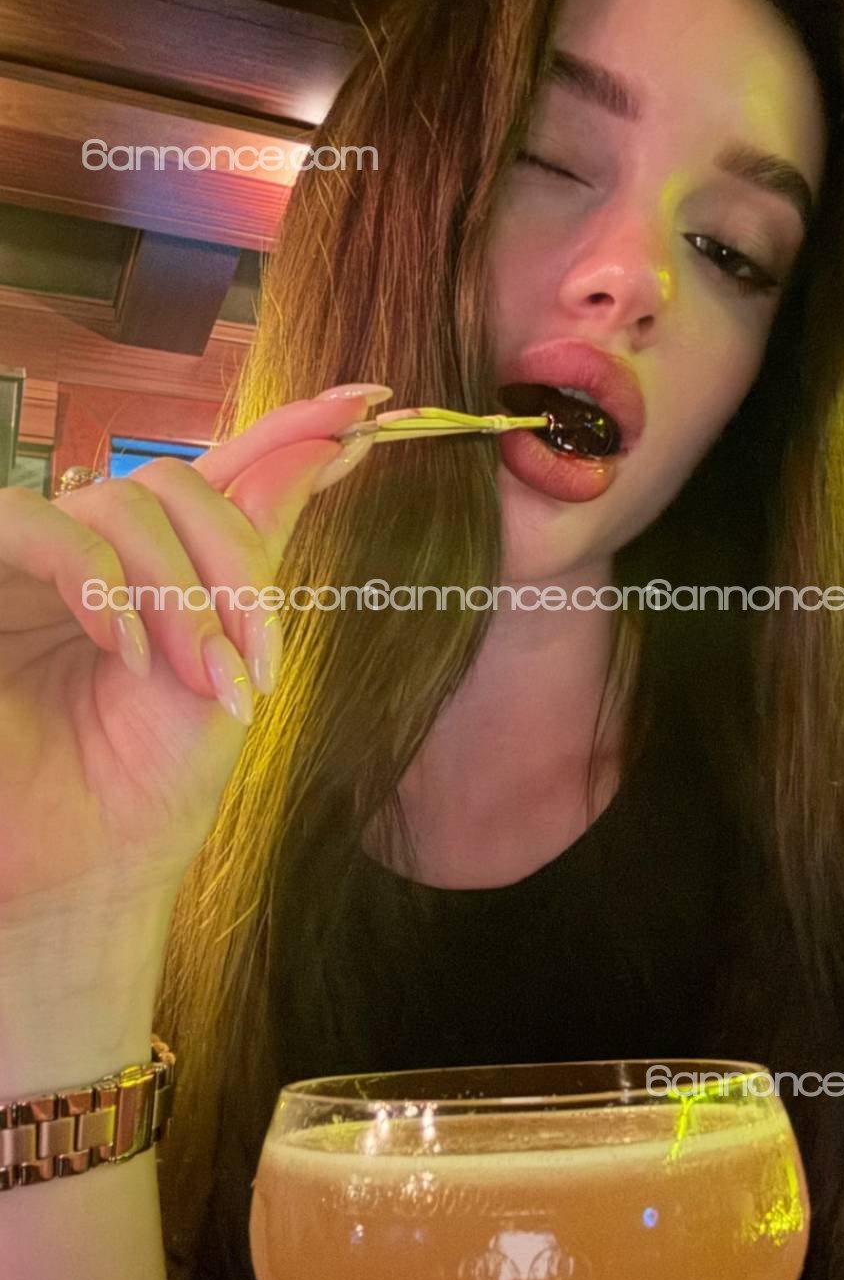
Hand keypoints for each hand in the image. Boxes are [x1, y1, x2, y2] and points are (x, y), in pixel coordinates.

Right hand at [0, 383, 387, 919]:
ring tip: (197, 677)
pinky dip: (95, 576)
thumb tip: (320, 454)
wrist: (79, 875)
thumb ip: (255, 555)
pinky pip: (29, 522)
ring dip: (178, 588)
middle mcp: (90, 553)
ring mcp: (29, 566)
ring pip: (116, 501)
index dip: (289, 429)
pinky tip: (126, 649)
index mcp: (154, 569)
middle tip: (253, 665)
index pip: (219, 474)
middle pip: (176, 484)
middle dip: (233, 565)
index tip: (373, 404)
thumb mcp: (227, 662)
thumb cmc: (147, 787)